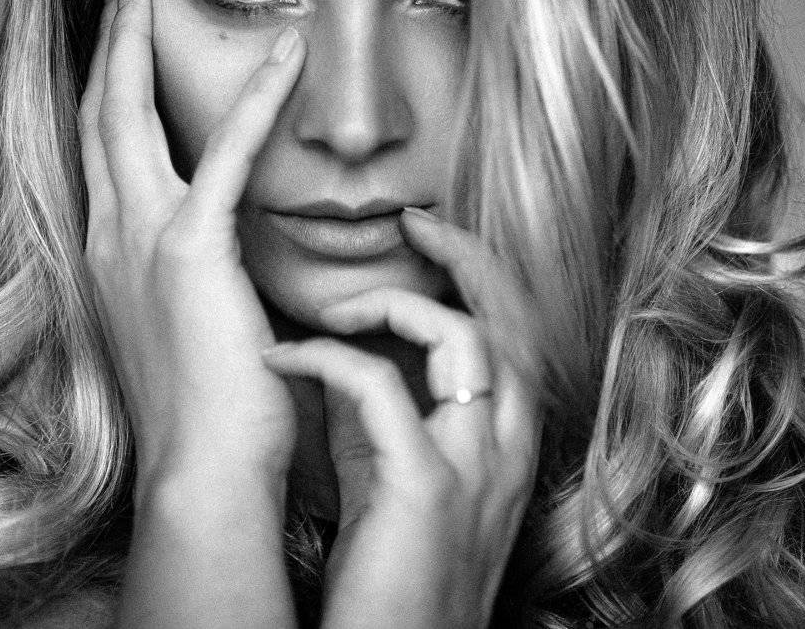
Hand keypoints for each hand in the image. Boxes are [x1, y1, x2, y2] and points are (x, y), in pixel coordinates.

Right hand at [78, 0, 305, 481]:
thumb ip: (187, 278)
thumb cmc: (204, 413)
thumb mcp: (183, 328)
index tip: (113, 38)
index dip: (101, 86)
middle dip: (105, 42)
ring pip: (126, 113)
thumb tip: (213, 259)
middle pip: (95, 113)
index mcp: (107, 255)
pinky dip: (259, 96)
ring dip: (136, 41)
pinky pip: (225, 152)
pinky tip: (288, 51)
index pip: (99, 150)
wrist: (199, 471)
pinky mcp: (192, 249)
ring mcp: (141, 239)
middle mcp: (108, 237)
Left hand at [261, 210, 541, 628]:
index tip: (434, 237)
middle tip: (415, 221)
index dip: (484, 276)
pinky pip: (381, 387)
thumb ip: (386, 419)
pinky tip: (285, 358)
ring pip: (464, 340)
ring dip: (395, 303)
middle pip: (511, 320)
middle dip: (468, 258)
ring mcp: (473, 469)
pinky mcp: (424, 491)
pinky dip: (328, 359)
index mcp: (505, 446)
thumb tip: (350, 355)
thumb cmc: (388, 583)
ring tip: (335, 302)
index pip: (518, 335)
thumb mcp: (397, 484)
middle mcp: (504, 450)